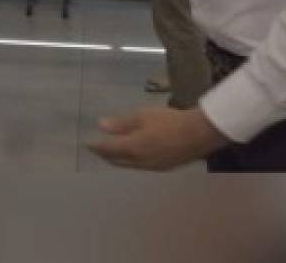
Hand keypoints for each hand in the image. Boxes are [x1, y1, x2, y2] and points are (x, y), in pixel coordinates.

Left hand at [88, 106, 227, 170]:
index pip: (108, 150)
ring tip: (111, 152)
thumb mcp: (143, 116)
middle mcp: (140, 162)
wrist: (198, 134)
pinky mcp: (163, 168)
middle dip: (105, 155)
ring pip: (129, 165)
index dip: (96, 147)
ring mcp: (152, 167)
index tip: (87, 144)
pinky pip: (140, 166)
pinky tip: (132, 155)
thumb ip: (121, 123)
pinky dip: (130, 161)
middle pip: (117, 161)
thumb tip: (101, 126)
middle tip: (97, 149)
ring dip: (118, 159)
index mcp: (133, 148)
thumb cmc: (169, 121)